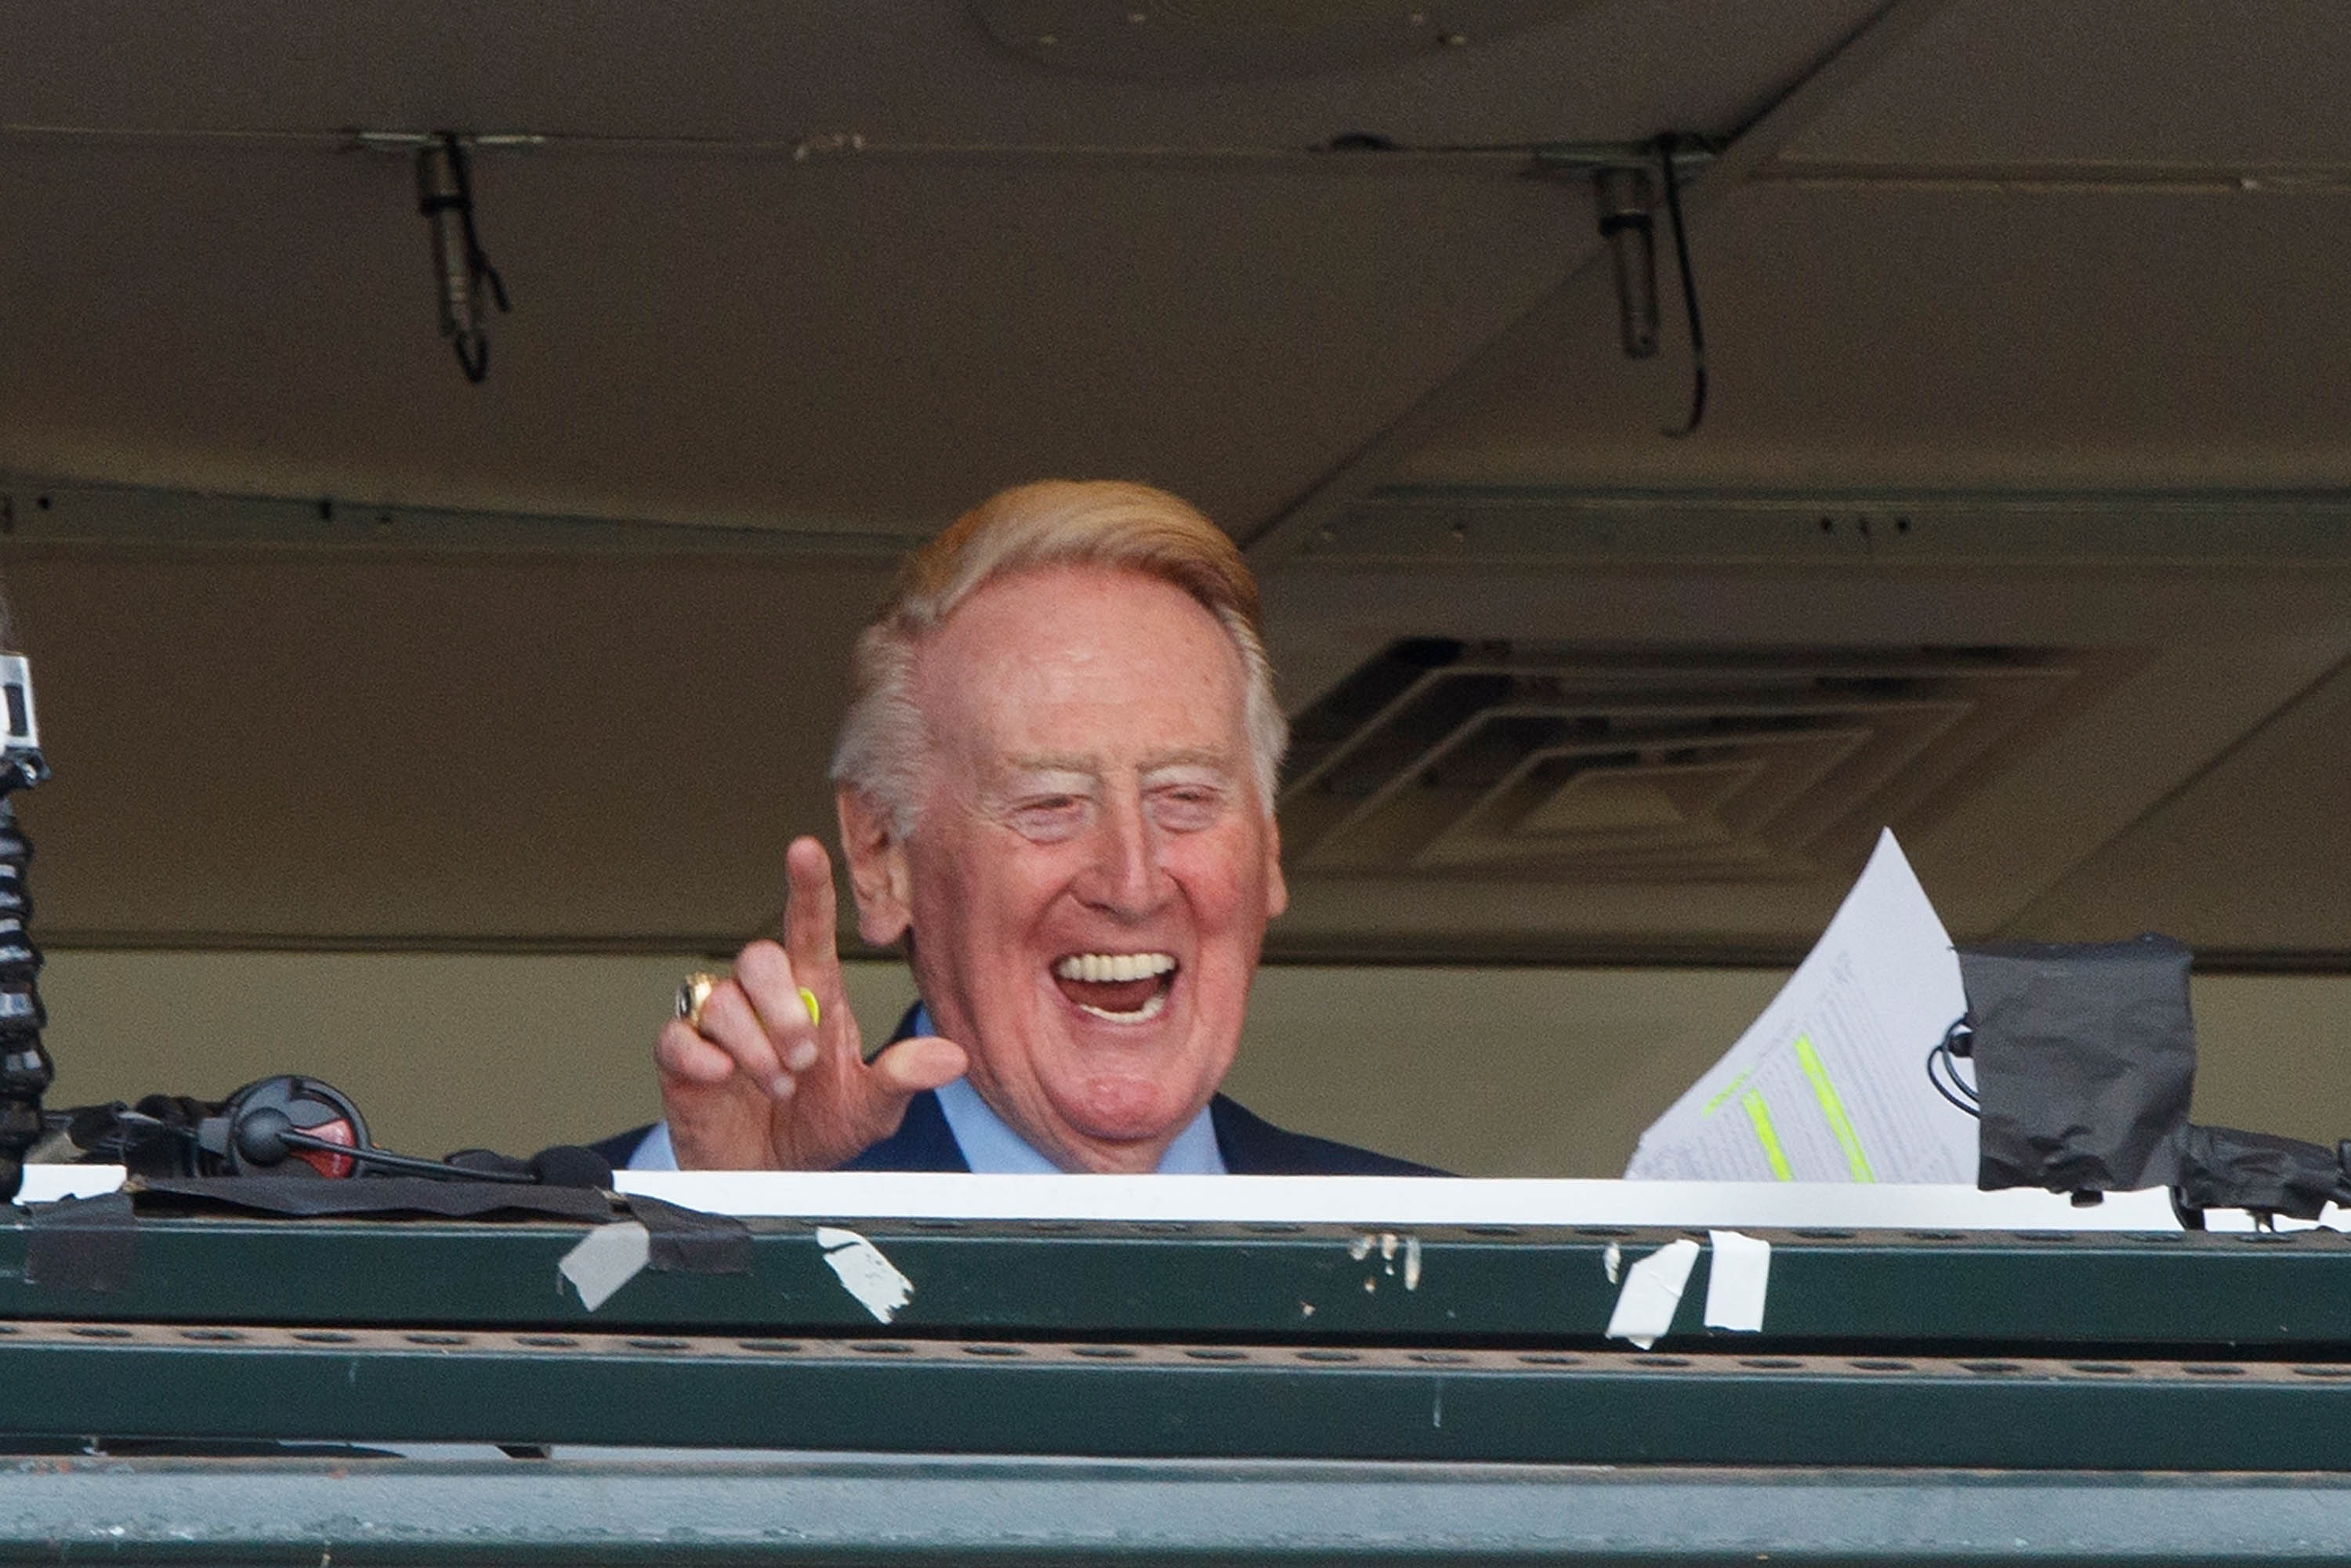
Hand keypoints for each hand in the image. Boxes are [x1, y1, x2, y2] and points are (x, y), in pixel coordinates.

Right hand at [655, 836, 966, 1168]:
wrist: (768, 1180)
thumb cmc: (818, 1128)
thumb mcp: (870, 1109)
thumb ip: (901, 1079)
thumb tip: (951, 1057)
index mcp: (814, 995)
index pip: (808, 927)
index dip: (807, 887)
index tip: (805, 849)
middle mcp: (763, 1001)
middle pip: (759, 958)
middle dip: (784, 1008)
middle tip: (803, 1061)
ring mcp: (719, 1027)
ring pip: (721, 999)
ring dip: (753, 1047)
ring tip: (778, 1087)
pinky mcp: (682, 1059)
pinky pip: (676, 1035)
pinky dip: (700, 1056)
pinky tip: (721, 1077)